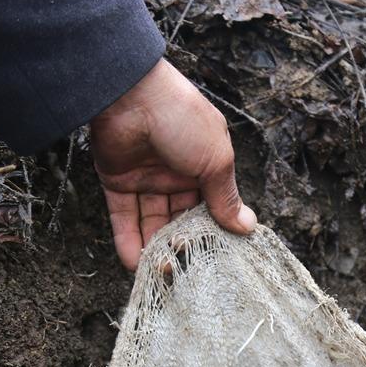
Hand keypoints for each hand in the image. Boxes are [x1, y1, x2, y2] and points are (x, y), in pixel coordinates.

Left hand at [90, 59, 256, 268]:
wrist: (129, 94)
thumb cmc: (182, 118)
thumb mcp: (215, 160)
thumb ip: (226, 197)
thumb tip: (247, 227)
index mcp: (205, 163)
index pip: (211, 205)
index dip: (212, 229)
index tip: (215, 255)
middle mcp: (176, 173)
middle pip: (181, 217)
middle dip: (182, 243)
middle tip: (184, 266)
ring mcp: (146, 178)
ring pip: (152, 221)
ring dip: (155, 247)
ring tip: (159, 272)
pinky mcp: (117, 181)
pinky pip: (124, 217)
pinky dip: (128, 240)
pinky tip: (134, 264)